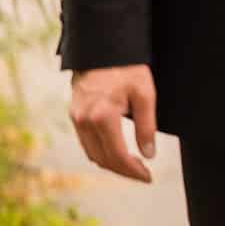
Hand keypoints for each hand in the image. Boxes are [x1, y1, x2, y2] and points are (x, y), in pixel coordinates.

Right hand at [69, 64, 156, 182]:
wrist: (102, 48)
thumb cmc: (127, 68)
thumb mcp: (145, 94)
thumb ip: (146, 126)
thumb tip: (149, 154)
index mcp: (102, 117)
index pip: (118, 156)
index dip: (133, 170)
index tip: (148, 177)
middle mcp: (84, 121)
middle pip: (102, 159)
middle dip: (123, 171)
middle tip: (143, 174)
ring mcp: (76, 119)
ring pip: (92, 153)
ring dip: (111, 164)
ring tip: (132, 166)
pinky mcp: (74, 115)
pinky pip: (86, 143)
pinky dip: (100, 152)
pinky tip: (115, 151)